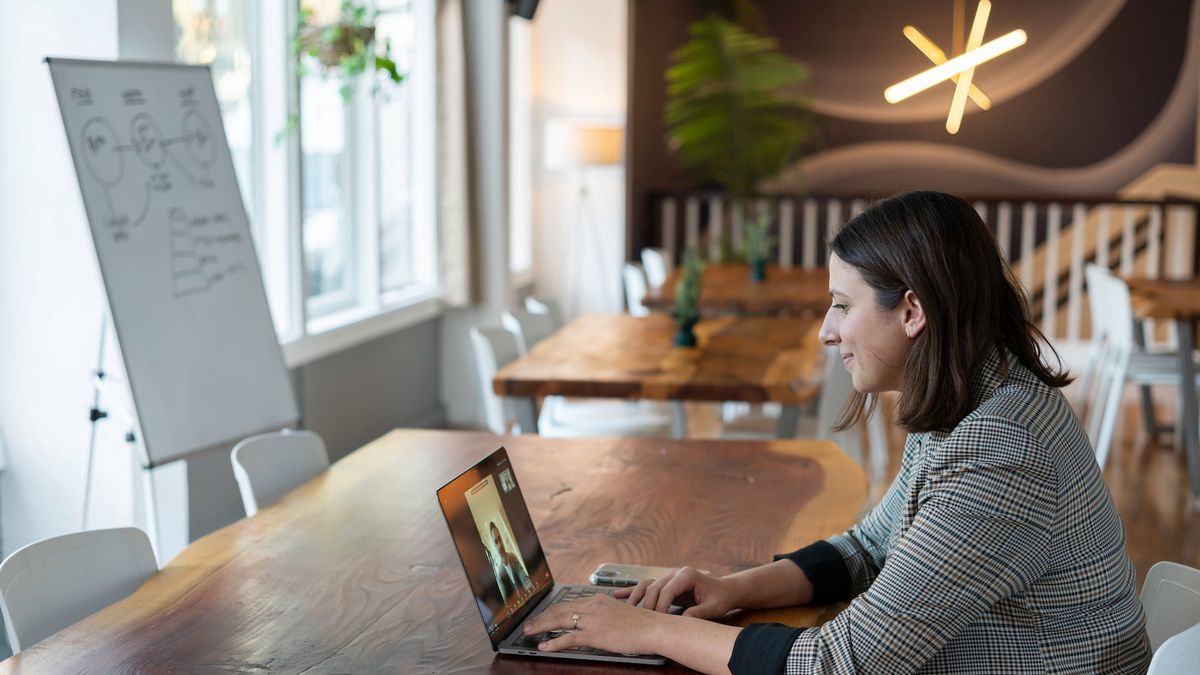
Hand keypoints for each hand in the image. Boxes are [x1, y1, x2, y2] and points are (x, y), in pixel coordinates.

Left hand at [522, 594, 663, 655]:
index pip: (568, 604)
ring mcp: (592, 620)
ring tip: (529, 633)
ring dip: (541, 627)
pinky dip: (554, 642)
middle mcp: (592, 606)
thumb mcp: (618, 613)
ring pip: (559, 621)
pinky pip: (569, 638)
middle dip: (541, 617)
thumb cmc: (641, 624)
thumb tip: (593, 623)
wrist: (652, 628)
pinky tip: (544, 646)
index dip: (552, 610)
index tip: (542, 615)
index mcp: (597, 600)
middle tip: (528, 624)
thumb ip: (603, 615)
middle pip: (559, 610)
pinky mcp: (595, 634)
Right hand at [618, 566, 738, 618]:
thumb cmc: (720, 598)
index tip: (657, 620)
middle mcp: (675, 573)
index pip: (667, 590)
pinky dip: (632, 591)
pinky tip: (617, 595)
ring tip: (625, 609)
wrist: (724, 590)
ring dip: (635, 597)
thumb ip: (699, 613)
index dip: (660, 606)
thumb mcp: (713, 607)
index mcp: (687, 574)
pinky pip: (646, 586)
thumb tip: (683, 621)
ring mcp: (668, 577)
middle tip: (643, 622)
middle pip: (654, 587)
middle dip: (647, 605)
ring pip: (646, 585)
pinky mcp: (665, 583)